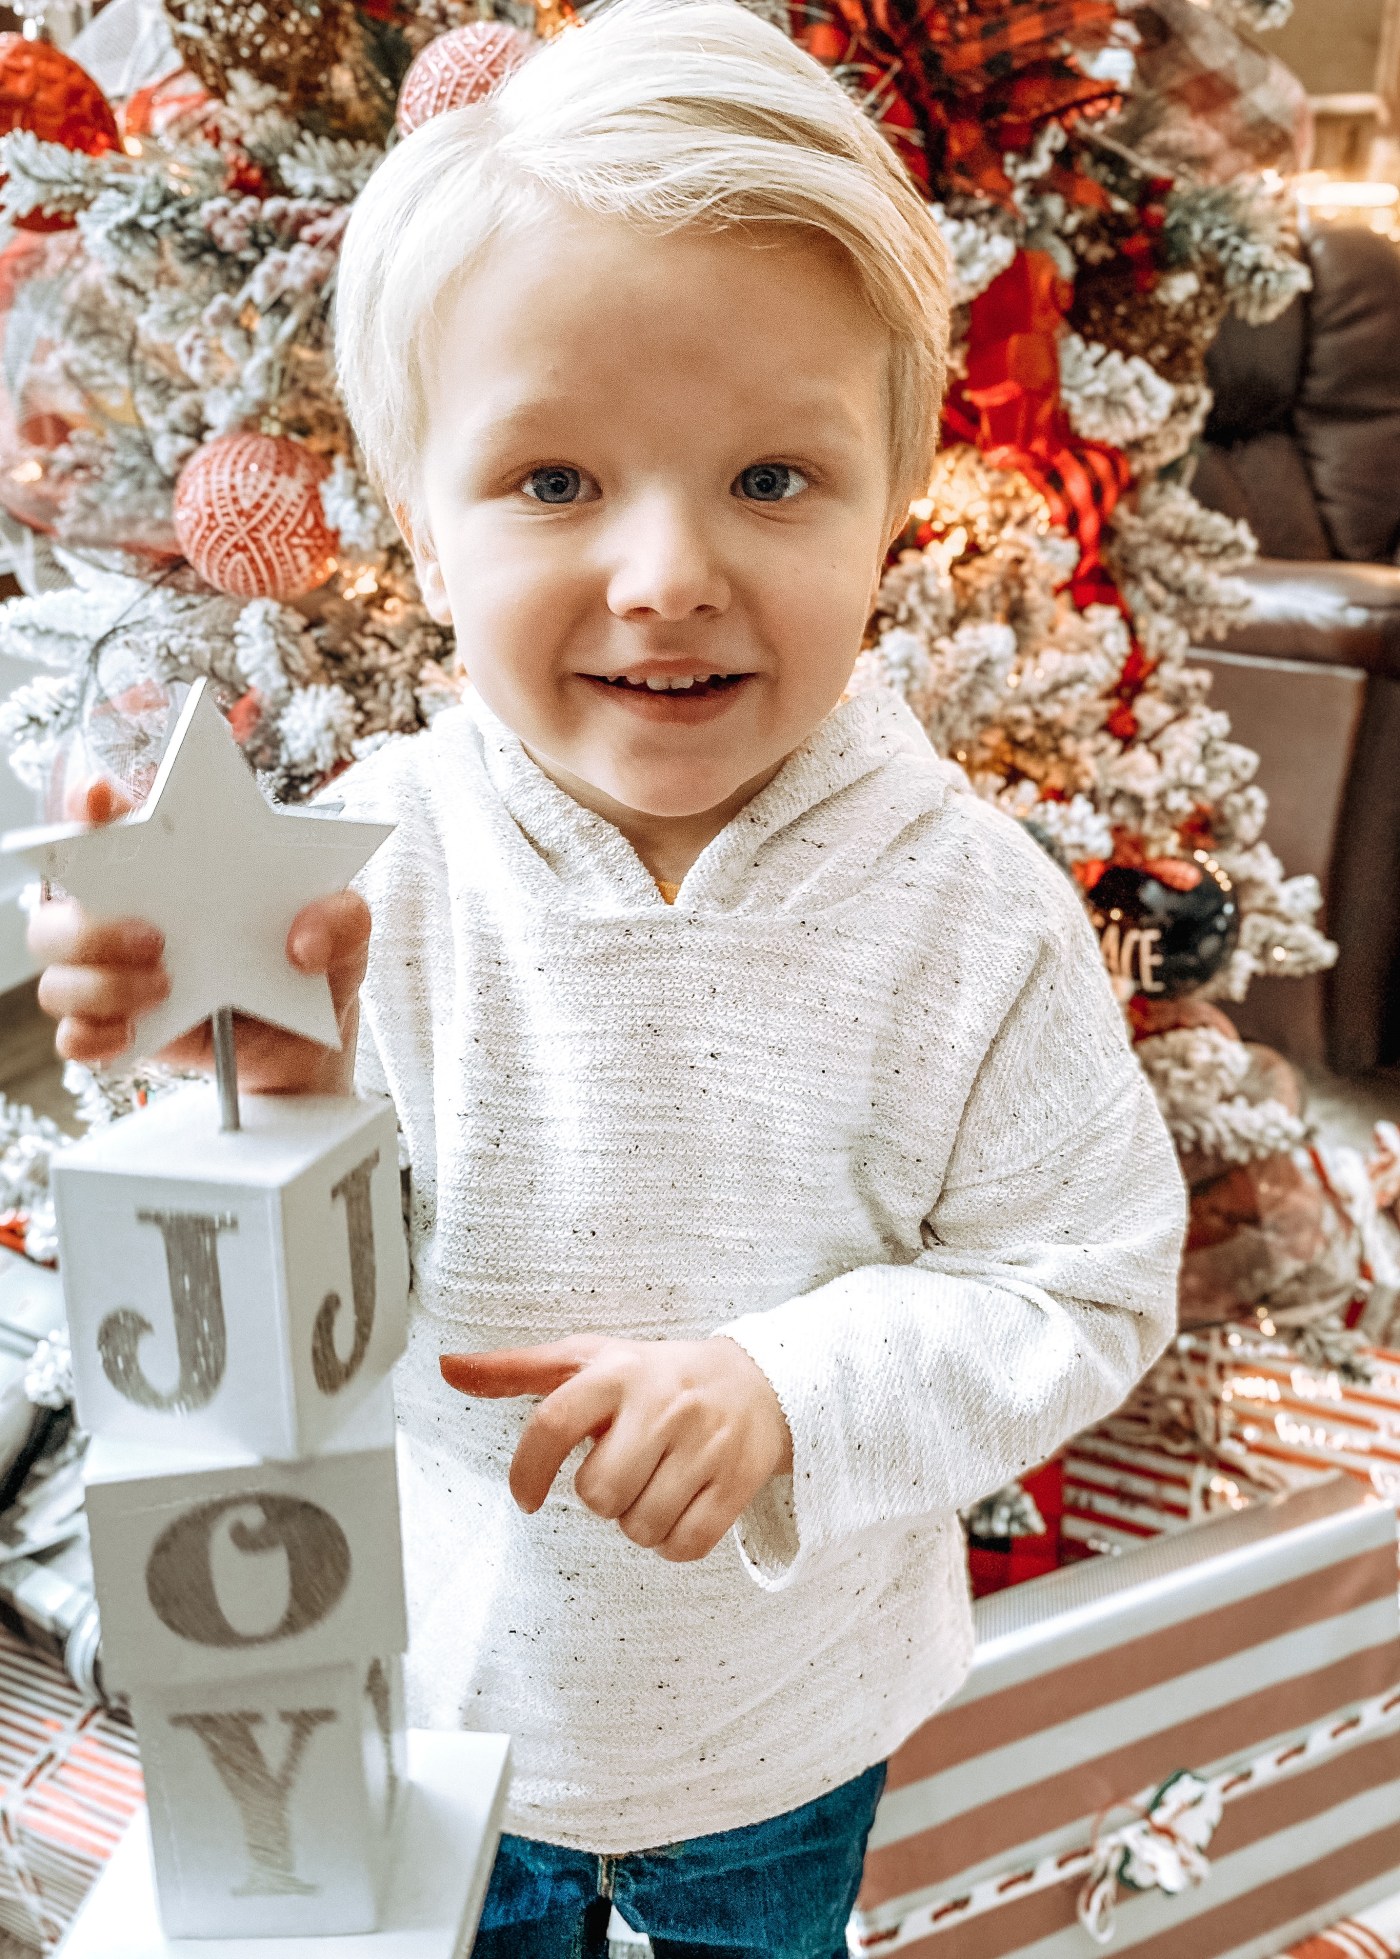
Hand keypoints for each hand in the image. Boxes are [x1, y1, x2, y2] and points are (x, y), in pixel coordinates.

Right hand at [29, 778, 370, 1093]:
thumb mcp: (346, 931)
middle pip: (60, 911)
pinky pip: (77, 1038)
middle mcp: (122, 917)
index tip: (99, 800)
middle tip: (156, 936)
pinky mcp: (119, 1034)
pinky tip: (133, 1035)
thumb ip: (343, 917)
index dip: (91, 809)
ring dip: (101, 982)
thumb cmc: (312, 963)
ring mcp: (112, 978)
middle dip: (92, 922)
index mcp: (166, 868)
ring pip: (59, 978)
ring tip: (164, 983)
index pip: (105, 826)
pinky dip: (96, 1037)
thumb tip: (304, 941)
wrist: (315, 1043)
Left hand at [440, 1334, 793, 1561]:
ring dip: (637, 1521)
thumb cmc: (654, 1376)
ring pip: (640, 1526)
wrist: (759, 1382)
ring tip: (653, 1484)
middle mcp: (663, 1403)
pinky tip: (678, 1507)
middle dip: (600, 1496)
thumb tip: (445, 1368)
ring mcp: (705, 1443)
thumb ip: (515, 1369)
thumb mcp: (589, 1360)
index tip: (524, 1498)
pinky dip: (673, 1542)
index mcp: (617, 1370)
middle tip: (620, 1471)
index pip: (553, 1422)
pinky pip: (685, 1545)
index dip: (527, 1470)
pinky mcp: (739, 1480)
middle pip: (599, 1492)